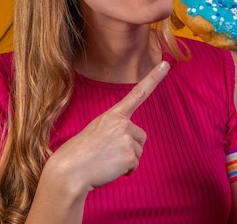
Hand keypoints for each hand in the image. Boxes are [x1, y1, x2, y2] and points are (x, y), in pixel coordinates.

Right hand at [47, 61, 169, 192]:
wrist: (70, 170)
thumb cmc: (79, 153)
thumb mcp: (96, 131)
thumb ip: (114, 130)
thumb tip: (127, 143)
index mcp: (113, 115)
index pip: (137, 94)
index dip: (154, 78)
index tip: (165, 65)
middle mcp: (122, 123)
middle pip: (140, 136)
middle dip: (130, 147)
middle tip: (108, 153)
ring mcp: (126, 138)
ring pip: (138, 152)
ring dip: (126, 160)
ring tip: (106, 160)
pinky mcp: (129, 155)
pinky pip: (135, 165)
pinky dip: (125, 171)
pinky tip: (109, 169)